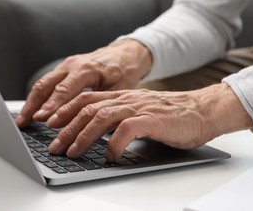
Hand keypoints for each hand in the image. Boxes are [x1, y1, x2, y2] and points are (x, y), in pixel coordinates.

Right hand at [15, 39, 151, 127]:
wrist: (124, 54)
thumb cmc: (123, 71)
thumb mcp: (118, 89)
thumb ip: (101, 103)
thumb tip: (90, 127)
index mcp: (87, 69)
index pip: (64, 89)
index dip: (52, 106)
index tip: (41, 119)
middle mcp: (73, 64)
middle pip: (46, 85)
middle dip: (33, 105)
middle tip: (24, 122)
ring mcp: (66, 65)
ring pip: (43, 83)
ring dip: (31, 102)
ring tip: (23, 120)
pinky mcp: (64, 68)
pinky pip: (47, 82)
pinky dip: (38, 97)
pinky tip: (33, 110)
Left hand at [46, 83, 252, 160]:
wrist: (202, 110)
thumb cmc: (172, 115)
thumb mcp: (140, 112)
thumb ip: (120, 118)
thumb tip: (98, 135)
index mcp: (123, 96)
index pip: (86, 99)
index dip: (65, 110)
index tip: (50, 124)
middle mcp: (127, 99)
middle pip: (88, 109)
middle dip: (66, 128)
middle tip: (54, 146)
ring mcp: (139, 108)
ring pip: (102, 117)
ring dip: (83, 136)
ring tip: (73, 152)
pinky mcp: (152, 119)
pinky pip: (127, 129)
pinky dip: (114, 144)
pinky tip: (110, 155)